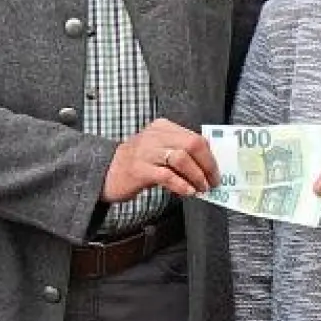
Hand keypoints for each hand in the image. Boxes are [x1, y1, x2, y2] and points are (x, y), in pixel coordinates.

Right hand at [103, 118, 219, 201]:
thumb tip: (207, 168)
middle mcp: (154, 136)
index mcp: (162, 127)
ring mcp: (145, 151)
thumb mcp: (158, 150)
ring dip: (196, 176)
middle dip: (207, 165)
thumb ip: (179, 153)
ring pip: (181, 158)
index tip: (215, 172)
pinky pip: (166, 175)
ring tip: (201, 188)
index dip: (210, 156)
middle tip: (212, 182)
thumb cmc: (137, 163)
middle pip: (191, 144)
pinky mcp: (139, 169)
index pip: (195, 137)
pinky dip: (181, 185)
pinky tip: (187, 192)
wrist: (105, 172)